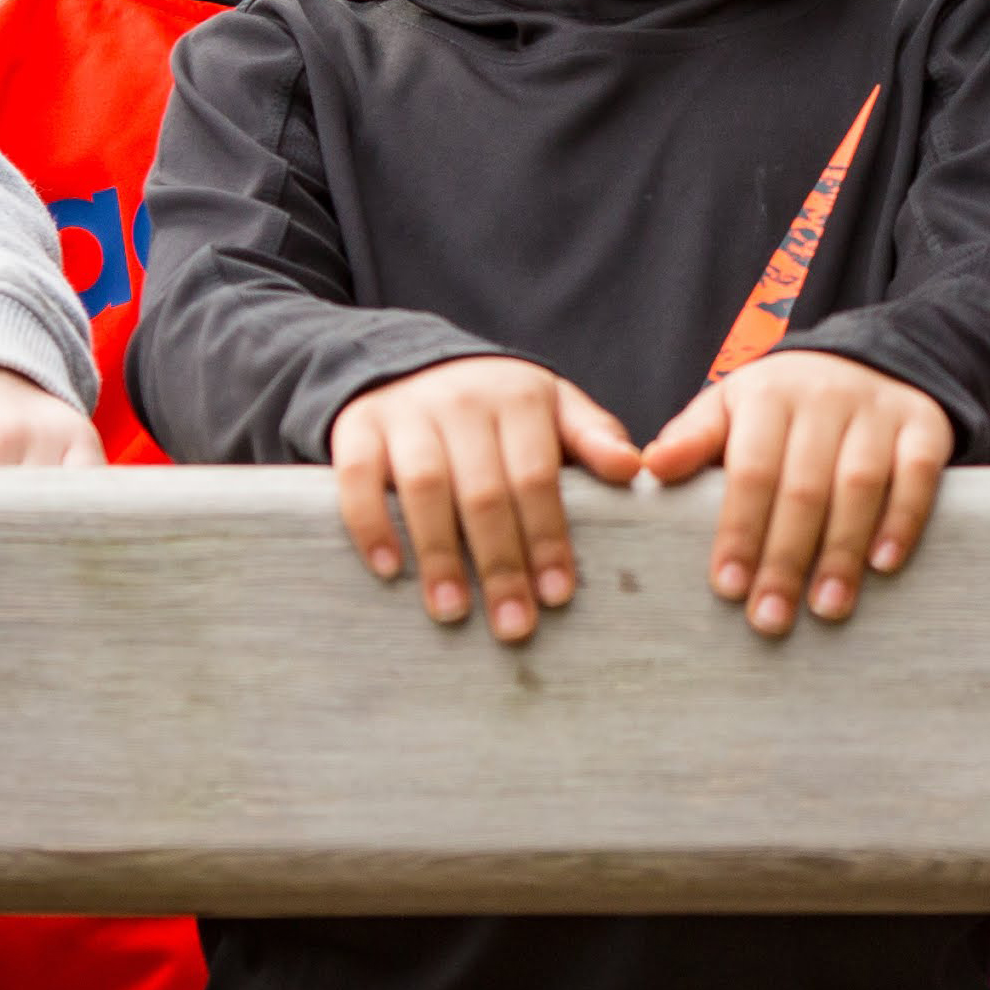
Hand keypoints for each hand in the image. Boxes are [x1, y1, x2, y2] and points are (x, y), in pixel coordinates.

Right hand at [328, 356, 639, 642]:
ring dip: (439, 555)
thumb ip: (594, 437)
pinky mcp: (357, 426)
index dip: (547, 538)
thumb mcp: (553, 408)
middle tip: (513, 626)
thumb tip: (633, 469)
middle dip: (501, 564)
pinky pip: (358, 478)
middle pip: (484, 492)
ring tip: (453, 611)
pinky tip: (389, 571)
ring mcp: (407, 412)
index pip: (537, 477)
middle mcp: (462, 400)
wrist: (414, 363)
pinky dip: (371, 525)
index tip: (557, 595)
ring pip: (424, 487)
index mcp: (519, 398)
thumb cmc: (499, 407)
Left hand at [642, 350, 954, 636]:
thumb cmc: (782, 406)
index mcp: (767, 395)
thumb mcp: (730, 409)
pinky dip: (902, 521)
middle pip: (803, 486)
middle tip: (770, 619)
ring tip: (825, 608)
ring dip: (840, 551)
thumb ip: (692, 440)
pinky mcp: (925, 423)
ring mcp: (877, 409)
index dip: (740, 531)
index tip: (728, 587)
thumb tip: (650, 467)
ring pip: (859, 484)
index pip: (751, 469)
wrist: (866, 360)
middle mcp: (824, 397)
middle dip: (785, 559)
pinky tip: (882, 566)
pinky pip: (917, 474)